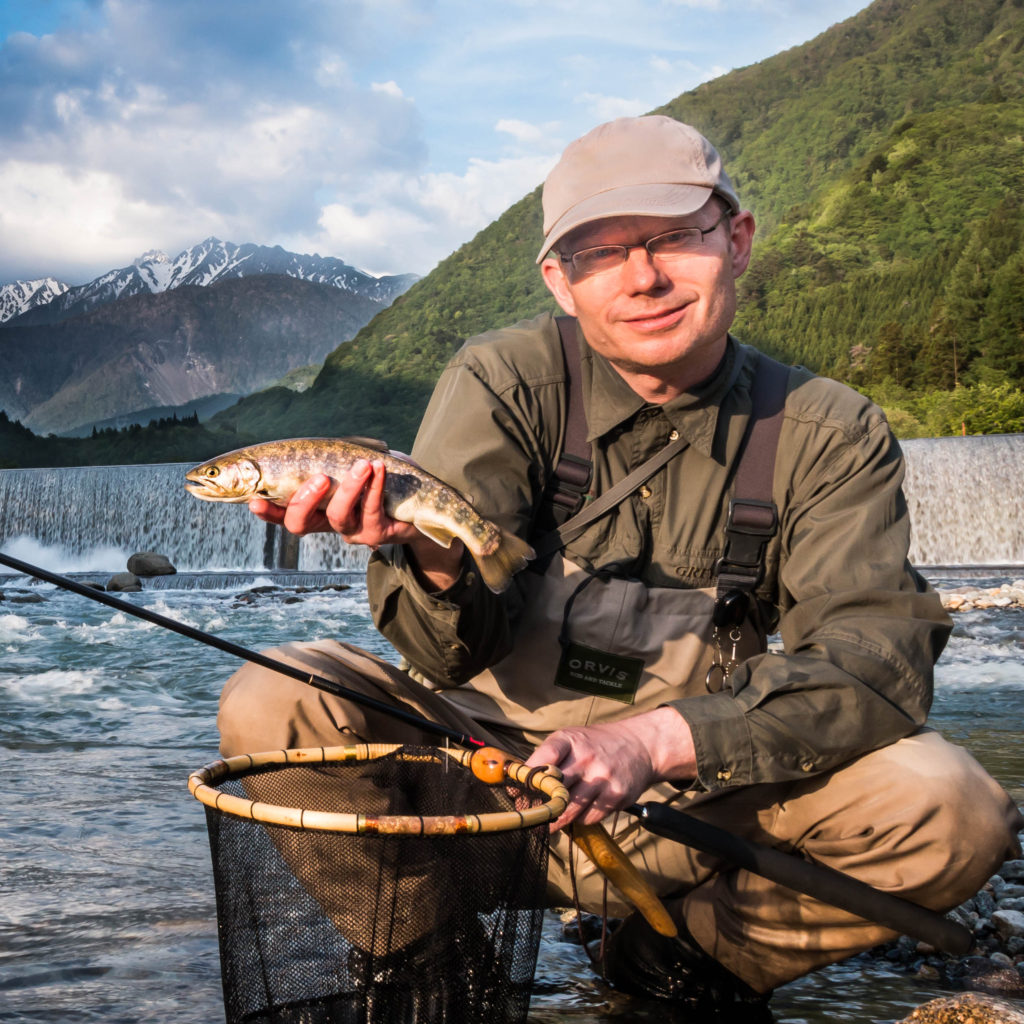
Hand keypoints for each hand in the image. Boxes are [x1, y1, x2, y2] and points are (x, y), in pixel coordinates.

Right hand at [248, 459, 419, 544]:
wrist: (421, 499)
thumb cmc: (382, 476)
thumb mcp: (352, 464)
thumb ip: (331, 457)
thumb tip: (310, 442)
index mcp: (316, 509)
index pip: (282, 514)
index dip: (267, 511)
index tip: (254, 500)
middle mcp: (329, 523)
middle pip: (300, 523)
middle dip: (304, 500)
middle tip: (319, 477)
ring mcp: (353, 531)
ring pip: (339, 515)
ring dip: (349, 487)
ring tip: (362, 465)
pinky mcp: (378, 533)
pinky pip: (372, 509)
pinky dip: (375, 485)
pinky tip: (378, 468)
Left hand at [526, 707, 695, 831]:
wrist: (641, 745)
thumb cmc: (597, 745)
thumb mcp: (571, 740)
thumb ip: (545, 760)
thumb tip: (516, 791)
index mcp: (570, 740)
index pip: (542, 760)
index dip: (526, 780)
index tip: (517, 794)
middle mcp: (586, 757)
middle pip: (553, 791)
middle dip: (538, 807)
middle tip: (529, 817)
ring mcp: (602, 777)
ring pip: (568, 811)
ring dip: (556, 820)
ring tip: (550, 822)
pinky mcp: (616, 796)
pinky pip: (588, 818)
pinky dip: (581, 819)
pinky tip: (582, 810)